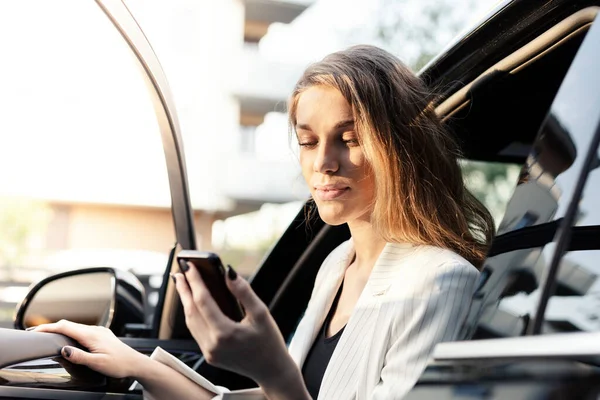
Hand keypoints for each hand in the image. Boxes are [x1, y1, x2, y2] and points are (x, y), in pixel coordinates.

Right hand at [31, 320, 147, 378]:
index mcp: (92, 335)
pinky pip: (83, 330)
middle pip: (69, 325)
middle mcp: (95, 330)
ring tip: (49, 334)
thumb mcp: (97, 363)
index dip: (49, 328)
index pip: (66, 327)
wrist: (136, 363)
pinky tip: (68, 338)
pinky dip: (71, 332)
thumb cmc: (119, 364)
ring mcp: (99, 331)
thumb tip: (63, 350)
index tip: (36, 330)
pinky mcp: (102, 335)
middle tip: (37, 332)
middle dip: (52, 327)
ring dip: (62, 329)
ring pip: (76, 327)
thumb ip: (80, 356)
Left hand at [173, 264, 298, 388]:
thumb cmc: (269, 342)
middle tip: (180, 271)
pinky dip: (193, 315)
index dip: (195, 281)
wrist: (271, 370)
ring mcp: (209, 352)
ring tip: (184, 284)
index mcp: (225, 333)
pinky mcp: (209, 356)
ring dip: (186, 302)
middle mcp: (213, 345)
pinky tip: (194, 304)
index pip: (203, 301)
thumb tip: (228, 272)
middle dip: (184, 290)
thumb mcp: (261, 313)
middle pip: (191, 311)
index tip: (190, 266)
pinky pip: (196, 331)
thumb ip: (243, 292)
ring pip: (191, 322)